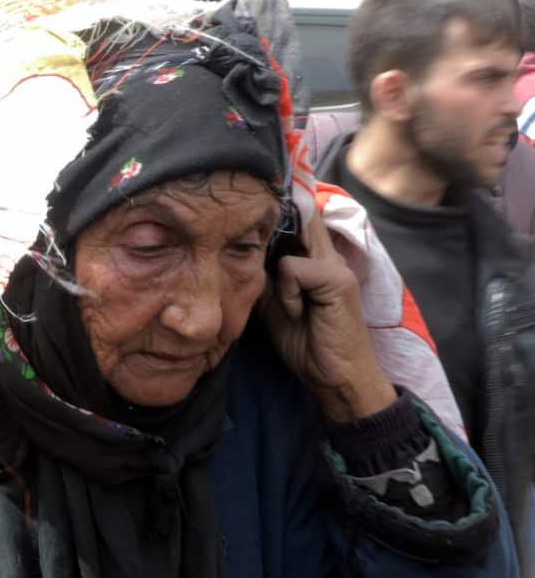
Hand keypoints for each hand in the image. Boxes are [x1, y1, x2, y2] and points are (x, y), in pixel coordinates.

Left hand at [260, 212, 396, 421]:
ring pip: (288, 246)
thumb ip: (267, 278)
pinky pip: (291, 269)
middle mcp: (329, 257)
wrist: (335, 378)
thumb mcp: (276, 305)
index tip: (261, 199)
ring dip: (278, 278)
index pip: (300, 220)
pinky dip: (287, 293)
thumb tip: (241, 254)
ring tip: (291, 306)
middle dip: (273, 223)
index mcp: (316, 262)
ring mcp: (335, 266)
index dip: (280, 210)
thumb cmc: (306, 344)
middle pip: (299, 218)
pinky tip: (298, 313)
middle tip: (265, 255)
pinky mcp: (337, 279)